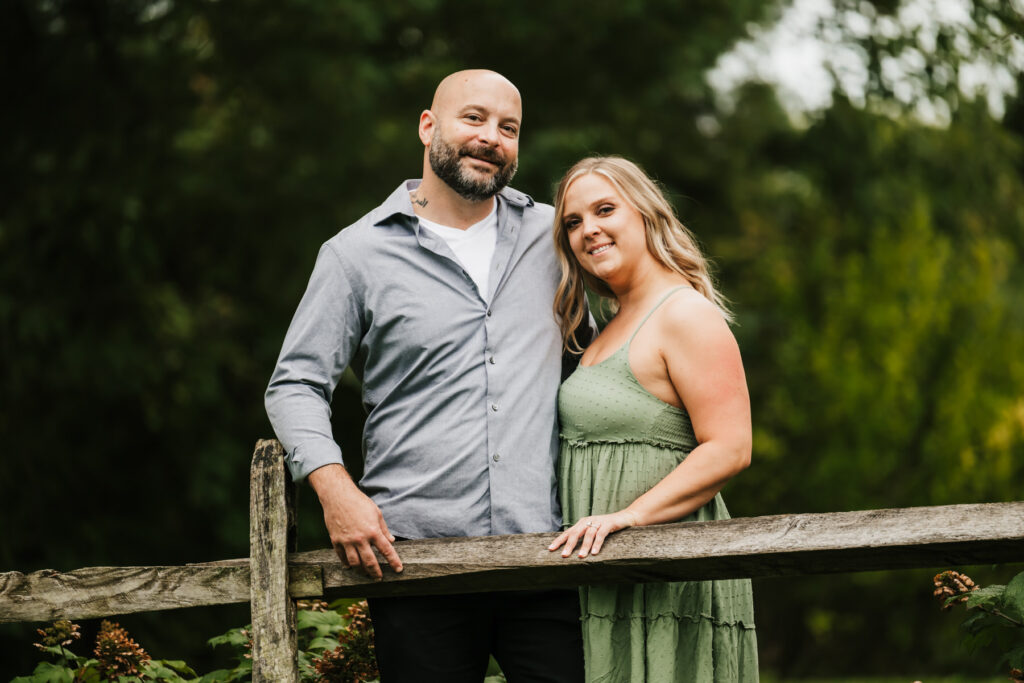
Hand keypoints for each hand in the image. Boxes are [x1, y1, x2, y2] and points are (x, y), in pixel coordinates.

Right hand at [309, 464, 402, 579]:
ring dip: (362, 571)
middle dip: (376, 573)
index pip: (386, 550)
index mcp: (373, 531)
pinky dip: (347, 563)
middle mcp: (360, 538)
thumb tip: (391, 541)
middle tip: (379, 578)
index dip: (394, 562)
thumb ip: (384, 529)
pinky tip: (351, 567)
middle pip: (370, 562)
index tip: (398, 570)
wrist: (338, 496)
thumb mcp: (376, 513)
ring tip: (366, 574)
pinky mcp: (336, 541)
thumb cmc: (359, 502)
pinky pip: (342, 557)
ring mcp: (347, 541)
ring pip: (355, 563)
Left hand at [547, 510, 639, 557]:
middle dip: (569, 545)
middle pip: (575, 533)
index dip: (559, 540)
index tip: (550, 549)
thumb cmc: (607, 527)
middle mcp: (588, 521)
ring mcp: (598, 522)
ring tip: (581, 557)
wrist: (625, 518)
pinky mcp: (608, 524)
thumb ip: (584, 538)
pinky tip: (594, 552)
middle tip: (564, 555)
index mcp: (582, 523)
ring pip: (588, 534)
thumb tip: (572, 551)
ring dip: (584, 546)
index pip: (568, 532)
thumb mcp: (593, 531)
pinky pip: (601, 534)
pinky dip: (597, 543)